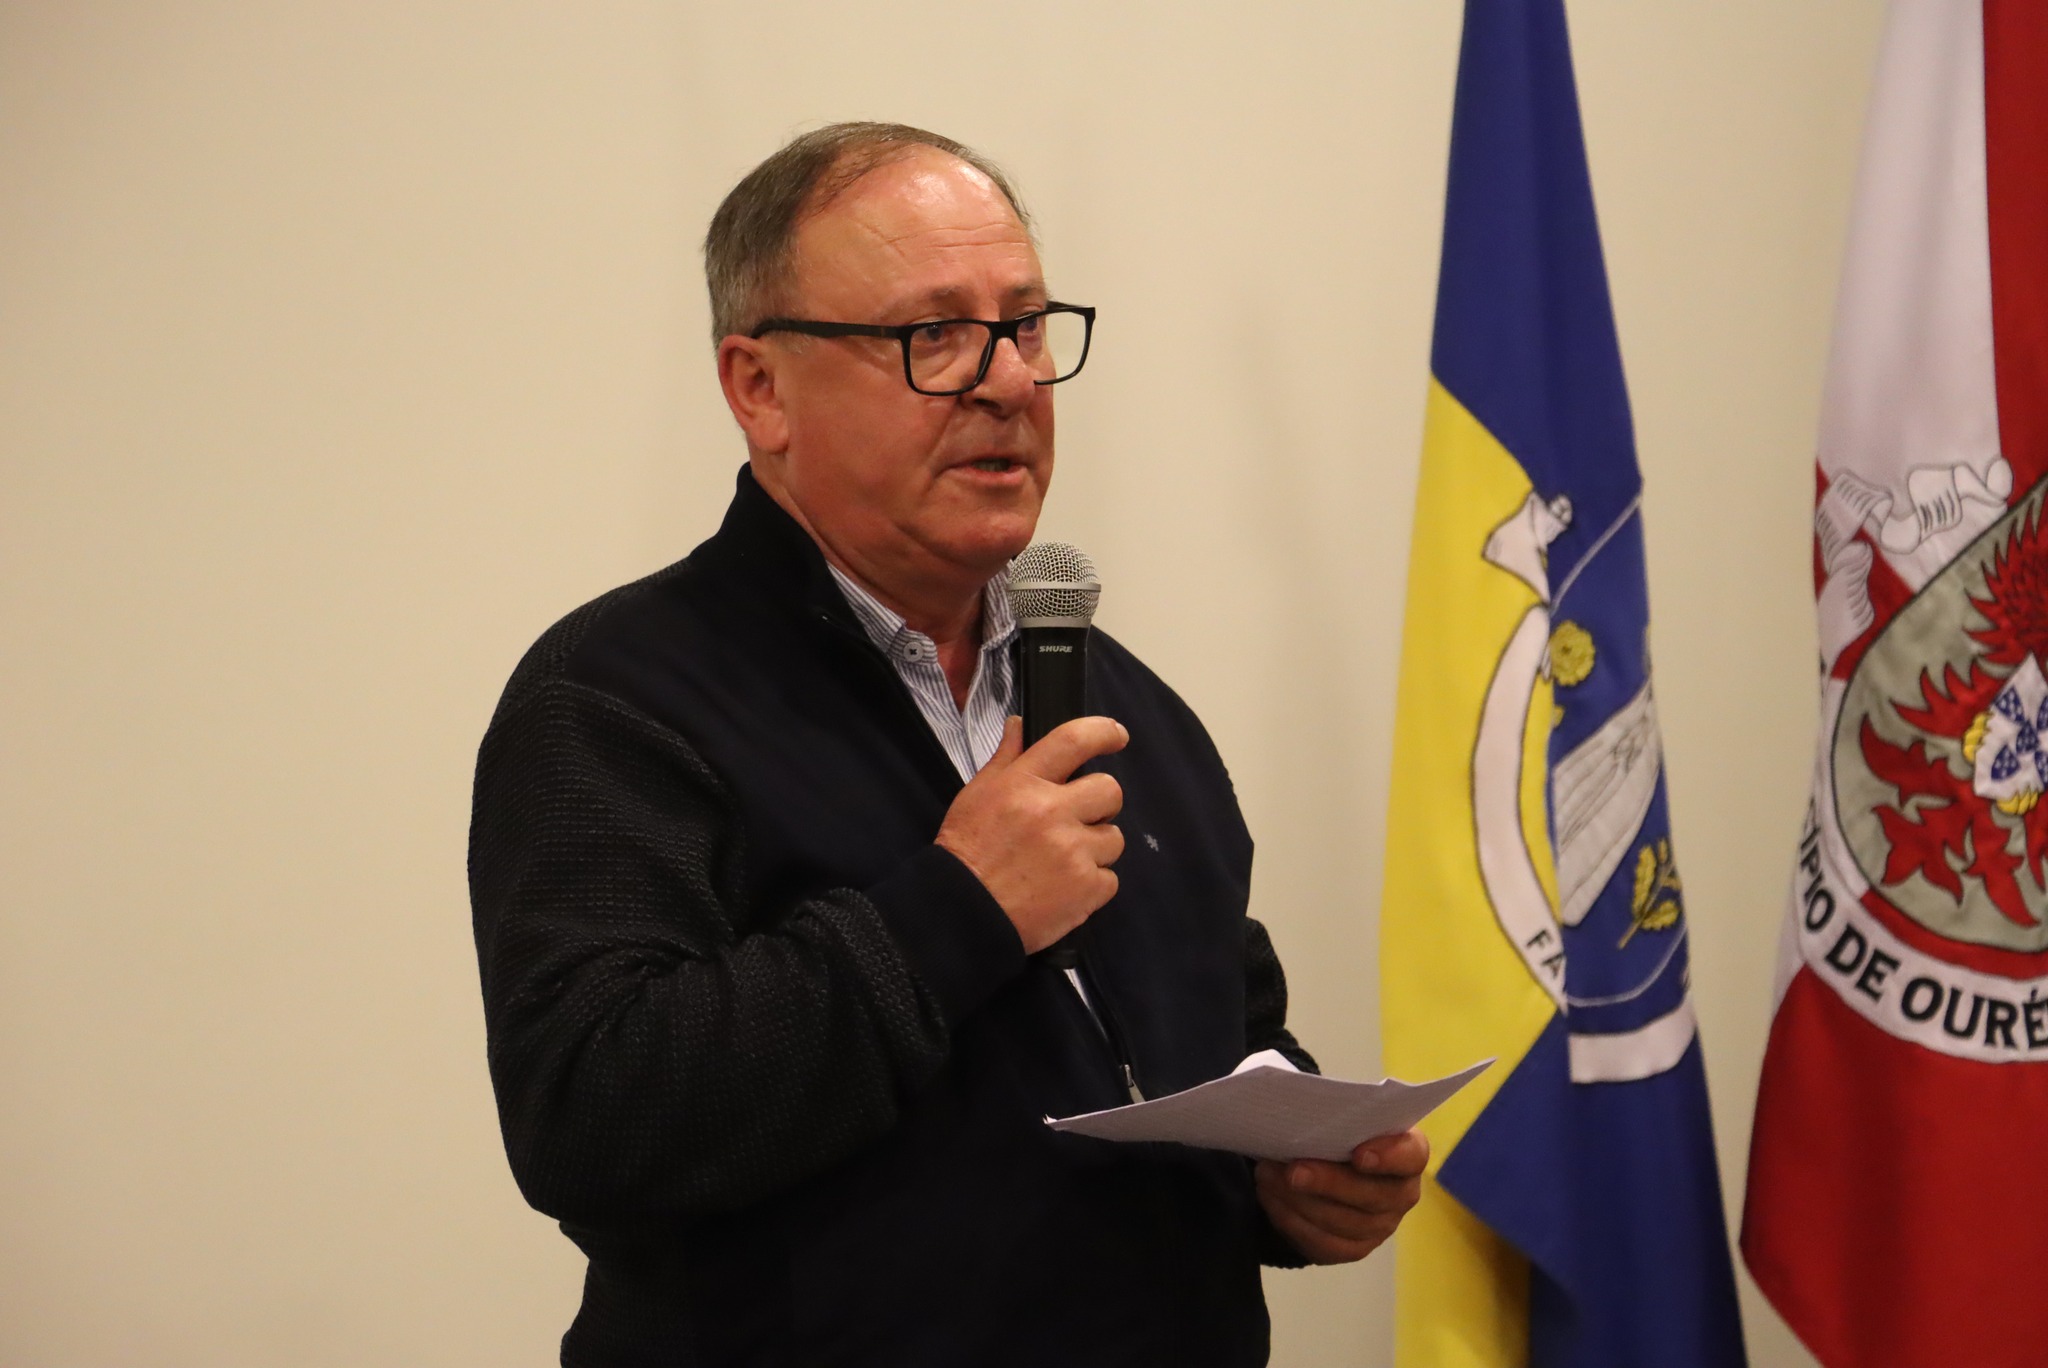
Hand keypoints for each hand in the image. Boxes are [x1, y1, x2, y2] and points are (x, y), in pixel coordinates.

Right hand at [936, 715, 1127, 953]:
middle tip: (1078, 820)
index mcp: (1024, 784)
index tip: (1117, 736)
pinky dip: (1092, 885)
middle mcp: (1052, 811)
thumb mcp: (976, 795)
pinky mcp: (1087, 889)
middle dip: (1100, 804)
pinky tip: (1064, 888)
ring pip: (1114, 838)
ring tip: (1063, 862)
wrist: (962, 913)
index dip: (1103, 733)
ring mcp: (1073, 851)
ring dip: (1095, 848)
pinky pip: (1110, 878)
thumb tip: (1020, 724)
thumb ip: (1005, 758)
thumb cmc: (966, 851)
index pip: (1074, 741)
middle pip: (1110, 789)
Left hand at [1254, 1129, 1427, 1264]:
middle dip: (1329, 1183)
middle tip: (1293, 1170)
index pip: (1412, 1156)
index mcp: (1408, 1153)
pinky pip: (1324, 1244)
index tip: (1358, 1154)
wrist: (1326, 1166)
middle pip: (1373, 1195)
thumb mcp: (1338, 1117)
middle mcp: (1401, 1193)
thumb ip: (1331, 1116)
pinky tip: (1271, 1199)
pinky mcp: (1354, 1249)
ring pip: (1344, 1223)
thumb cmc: (1337, 1132)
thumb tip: (1297, 1115)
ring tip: (1267, 1178)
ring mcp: (1380, 1226)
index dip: (1389, 1156)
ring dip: (1301, 1201)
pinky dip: (1292, 1221)